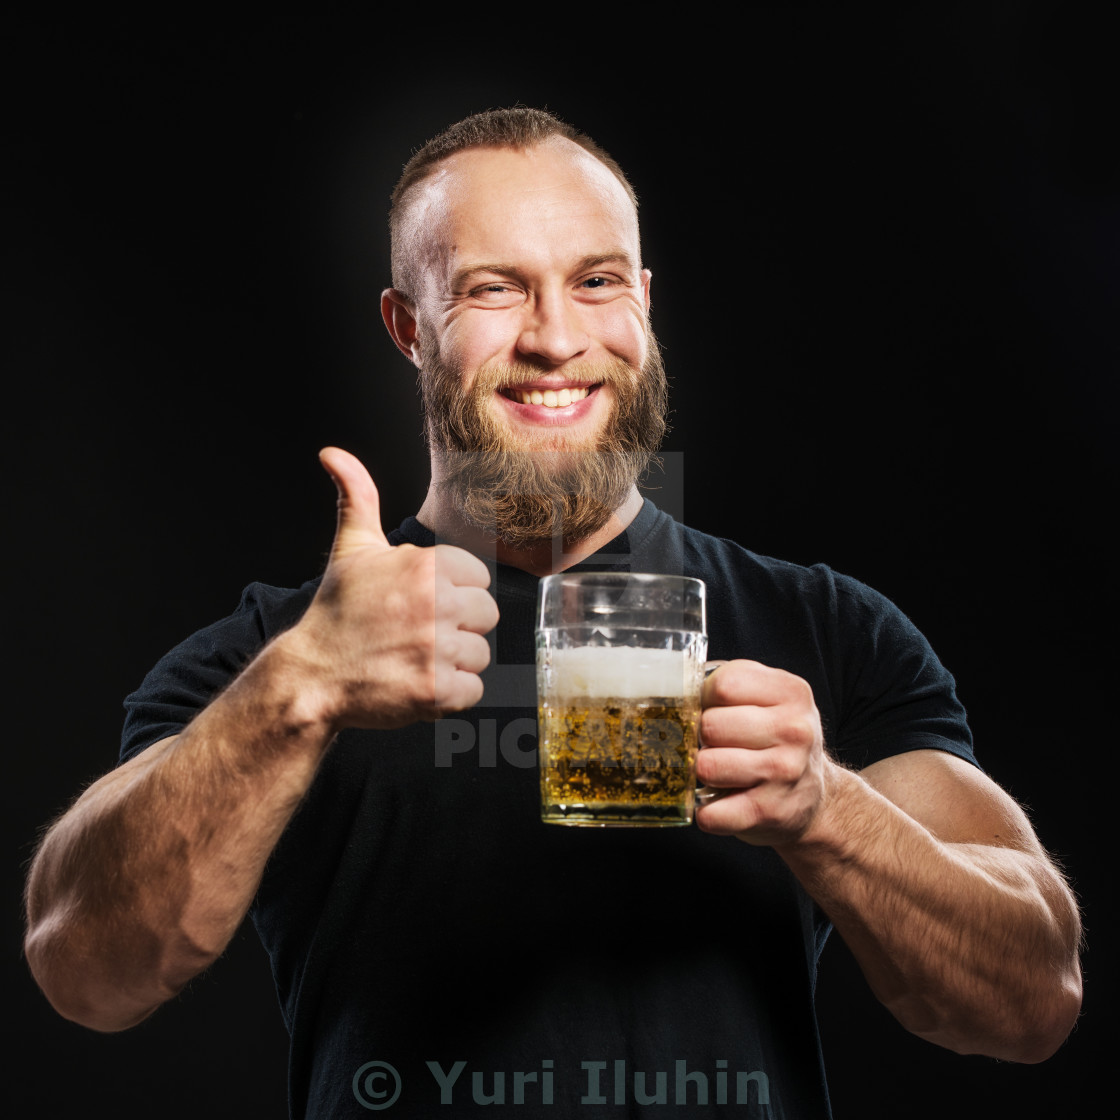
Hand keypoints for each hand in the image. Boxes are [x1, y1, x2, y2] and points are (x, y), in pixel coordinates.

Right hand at [292, 447, 498, 729]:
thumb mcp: (352, 549)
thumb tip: (333, 454)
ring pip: (481, 655)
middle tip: (417, 634)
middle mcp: (437, 604)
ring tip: (414, 659)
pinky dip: (449, 696)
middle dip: (458, 627)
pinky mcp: (436, 691)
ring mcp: (437, 649)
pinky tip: (417, 683)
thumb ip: (358, 497)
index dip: (453, 592)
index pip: (479, 579)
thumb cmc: (337, 612)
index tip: (420, 604)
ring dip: (454, 663)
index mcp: (426, 566)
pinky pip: (473, 691)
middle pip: (487, 615)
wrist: (311, 676)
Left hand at [694, 660, 828, 846]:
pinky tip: (720, 802)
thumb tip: (675, 690)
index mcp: (791, 693)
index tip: (712, 709)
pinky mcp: (770, 812)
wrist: (816, 796)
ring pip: (706, 766)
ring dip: (702, 772)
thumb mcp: (769, 698)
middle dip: (701, 736)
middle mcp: (794, 731)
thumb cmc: (778, 740)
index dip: (705, 698)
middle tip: (716, 744)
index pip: (723, 685)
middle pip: (710, 725)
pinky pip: (711, 814)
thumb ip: (729, 684)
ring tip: (719, 771)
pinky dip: (706, 811)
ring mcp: (784, 773)